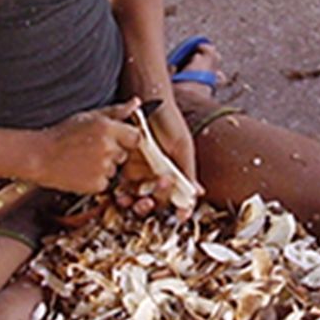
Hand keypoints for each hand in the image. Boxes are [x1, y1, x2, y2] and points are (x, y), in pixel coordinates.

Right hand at [34, 101, 141, 194]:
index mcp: (107, 128)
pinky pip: (105, 182)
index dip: (127, 139)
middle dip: (113, 152)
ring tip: (83, 159)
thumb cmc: (61, 135)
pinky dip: (96, 179)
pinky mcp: (97, 184)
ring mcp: (103, 167)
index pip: (137, 137)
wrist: (39, 157)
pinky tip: (81, 170)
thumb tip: (136, 103)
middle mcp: (108, 147)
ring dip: (104, 166)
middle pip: (124, 154)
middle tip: (92, 149)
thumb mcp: (88, 117)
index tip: (116, 140)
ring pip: (115, 169)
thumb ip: (116, 111)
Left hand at [116, 98, 197, 215]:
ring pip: (138, 196)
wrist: (150, 103)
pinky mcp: (123, 164)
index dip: (178, 208)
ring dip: (135, 203)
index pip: (176, 197)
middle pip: (155, 200)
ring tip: (134, 200)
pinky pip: (123, 182)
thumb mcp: (182, 148)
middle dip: (153, 205)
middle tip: (150, 202)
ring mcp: (140, 171)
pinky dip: (123, 190)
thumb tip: (198, 195)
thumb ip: (188, 172)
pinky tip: (122, 191)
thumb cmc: (171, 124)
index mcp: (174, 174)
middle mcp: (157, 176)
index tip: (181, 215)